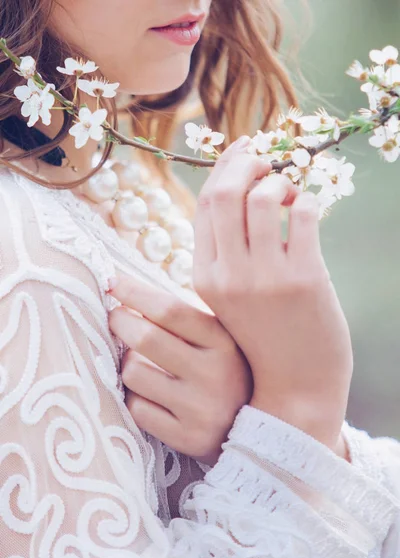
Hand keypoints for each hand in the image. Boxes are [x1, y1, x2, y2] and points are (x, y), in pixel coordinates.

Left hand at [108, 276, 251, 464]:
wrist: (254, 431)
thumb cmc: (224, 372)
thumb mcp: (218, 340)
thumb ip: (182, 319)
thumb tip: (126, 292)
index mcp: (224, 342)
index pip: (170, 310)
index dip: (135, 293)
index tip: (112, 282)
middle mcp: (214, 375)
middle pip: (146, 339)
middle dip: (120, 322)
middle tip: (115, 317)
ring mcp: (200, 410)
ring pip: (134, 374)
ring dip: (128, 364)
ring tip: (142, 364)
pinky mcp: (186, 438)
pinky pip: (137, 409)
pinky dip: (134, 398)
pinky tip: (150, 395)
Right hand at [193, 136, 352, 452]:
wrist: (294, 386)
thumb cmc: (264, 336)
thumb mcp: (229, 296)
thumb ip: (226, 252)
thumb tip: (238, 190)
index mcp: (204, 276)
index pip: (204, 205)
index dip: (223, 169)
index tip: (242, 151)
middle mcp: (228, 274)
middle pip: (225, 192)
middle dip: (247, 161)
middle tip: (265, 159)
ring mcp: (265, 277)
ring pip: (264, 195)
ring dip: (280, 181)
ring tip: (288, 192)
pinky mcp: (304, 278)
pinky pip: (303, 212)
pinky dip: (307, 199)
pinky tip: (306, 210)